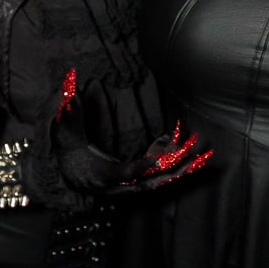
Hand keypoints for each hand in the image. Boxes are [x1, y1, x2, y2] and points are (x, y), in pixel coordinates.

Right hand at [51, 69, 212, 195]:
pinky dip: (177, 167)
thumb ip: (67, 108)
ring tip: (204, 155)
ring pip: (161, 181)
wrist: (68, 172)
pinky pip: (162, 177)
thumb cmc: (67, 150)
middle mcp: (119, 186)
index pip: (123, 174)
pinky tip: (193, 154)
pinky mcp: (139, 183)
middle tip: (196, 154)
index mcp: (101, 175)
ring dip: (183, 168)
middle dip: (175, 168)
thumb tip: (69, 81)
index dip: (139, 168)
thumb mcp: (63, 131)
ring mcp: (130, 187)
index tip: (156, 160)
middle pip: (151, 181)